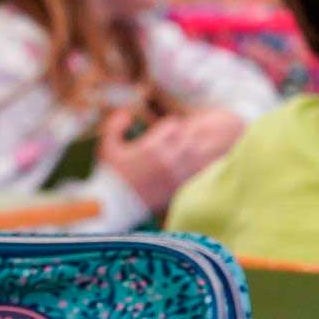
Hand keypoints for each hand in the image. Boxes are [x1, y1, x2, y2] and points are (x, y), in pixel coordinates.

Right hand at [97, 106, 244, 210]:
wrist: (116, 207)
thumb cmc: (111, 176)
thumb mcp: (106, 147)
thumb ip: (114, 125)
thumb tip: (127, 112)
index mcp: (151, 147)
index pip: (174, 125)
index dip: (171, 126)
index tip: (167, 131)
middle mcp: (167, 159)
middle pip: (191, 136)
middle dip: (190, 133)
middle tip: (188, 136)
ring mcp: (176, 175)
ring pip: (200, 152)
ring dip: (202, 147)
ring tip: (209, 144)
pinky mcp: (180, 188)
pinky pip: (201, 172)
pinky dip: (207, 164)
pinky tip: (211, 161)